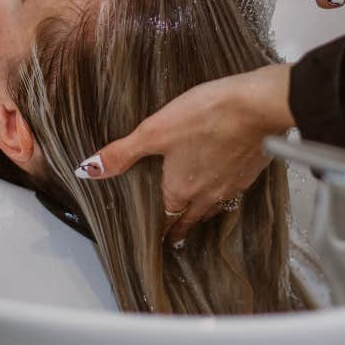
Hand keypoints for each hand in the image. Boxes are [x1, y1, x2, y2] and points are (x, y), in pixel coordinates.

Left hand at [75, 64, 294, 242]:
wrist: (257, 107)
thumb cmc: (206, 116)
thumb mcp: (155, 131)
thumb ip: (122, 153)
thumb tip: (88, 170)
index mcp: (180, 190)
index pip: (167, 219)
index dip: (161, 228)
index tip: (158, 237)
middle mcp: (207, 195)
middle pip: (191, 218)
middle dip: (181, 225)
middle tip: (175, 233)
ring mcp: (232, 185)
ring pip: (214, 206)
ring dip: (203, 210)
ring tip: (197, 211)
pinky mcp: (251, 172)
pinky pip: (234, 189)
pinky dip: (225, 188)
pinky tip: (225, 177)